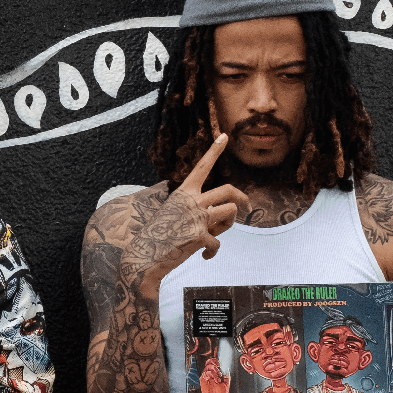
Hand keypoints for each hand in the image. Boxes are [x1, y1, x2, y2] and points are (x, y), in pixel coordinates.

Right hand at [123, 137, 249, 297]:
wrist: (145, 254)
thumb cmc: (158, 234)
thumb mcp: (173, 212)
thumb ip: (195, 209)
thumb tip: (217, 216)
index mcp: (183, 192)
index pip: (202, 166)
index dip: (214, 150)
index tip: (224, 136)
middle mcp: (192, 200)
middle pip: (228, 190)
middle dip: (242, 198)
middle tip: (247, 207)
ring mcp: (197, 217)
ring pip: (230, 211)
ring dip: (229, 225)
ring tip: (217, 233)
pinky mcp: (200, 235)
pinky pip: (218, 242)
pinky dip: (212, 251)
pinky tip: (204, 256)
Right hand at [199, 356, 229, 392]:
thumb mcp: (226, 385)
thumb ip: (226, 377)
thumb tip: (227, 370)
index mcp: (215, 373)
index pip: (213, 363)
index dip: (215, 361)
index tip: (219, 363)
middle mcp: (210, 374)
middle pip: (209, 363)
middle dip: (213, 364)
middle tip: (218, 369)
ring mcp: (206, 376)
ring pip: (207, 367)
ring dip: (214, 371)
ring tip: (218, 378)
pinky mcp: (203, 380)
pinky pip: (205, 373)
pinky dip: (211, 375)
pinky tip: (215, 380)